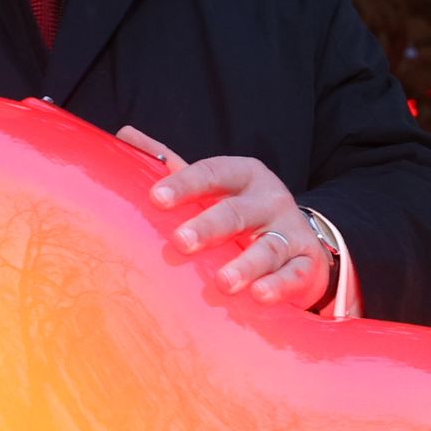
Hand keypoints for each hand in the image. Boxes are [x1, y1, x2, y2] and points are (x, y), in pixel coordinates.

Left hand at [124, 124, 330, 307]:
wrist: (300, 243)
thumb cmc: (242, 213)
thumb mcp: (212, 187)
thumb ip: (171, 164)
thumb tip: (123, 134)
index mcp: (243, 175)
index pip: (212, 173)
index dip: (184, 184)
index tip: (156, 198)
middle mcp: (269, 199)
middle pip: (237, 211)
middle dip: (209, 226)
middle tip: (181, 242)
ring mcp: (290, 231)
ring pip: (268, 248)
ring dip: (246, 265)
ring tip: (224, 282)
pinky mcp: (306, 263)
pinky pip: (294, 275)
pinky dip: (278, 285)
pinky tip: (259, 295)